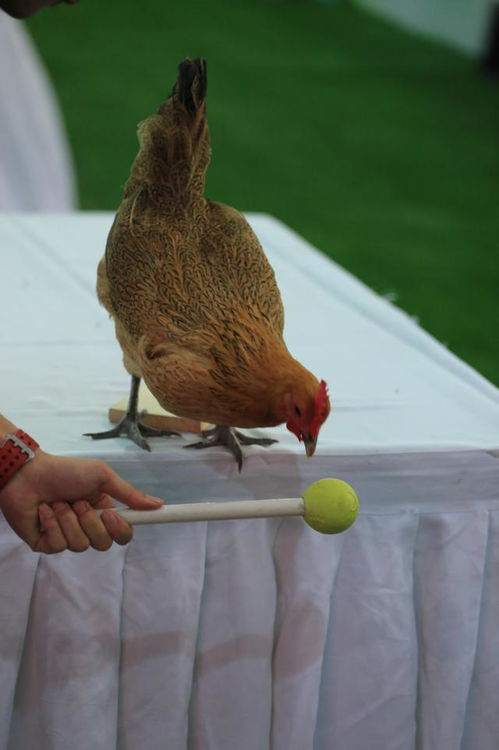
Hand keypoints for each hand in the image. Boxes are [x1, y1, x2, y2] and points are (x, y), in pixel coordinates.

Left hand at [0, 449, 162, 553]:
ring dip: (69, 520)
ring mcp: (68, 537)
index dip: (122, 529)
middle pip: (104, 543)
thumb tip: (158, 504)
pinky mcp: (47, 544)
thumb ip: (129, 493)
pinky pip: (58, 545)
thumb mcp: (102, 476)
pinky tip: (44, 511)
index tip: (114, 518)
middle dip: (90, 522)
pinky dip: (52, 524)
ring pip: (80, 545)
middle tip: (79, 502)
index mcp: (105, 512)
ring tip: (58, 503)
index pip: (123, 533)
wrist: (28, 473)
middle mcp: (88, 527)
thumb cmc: (66, 471)